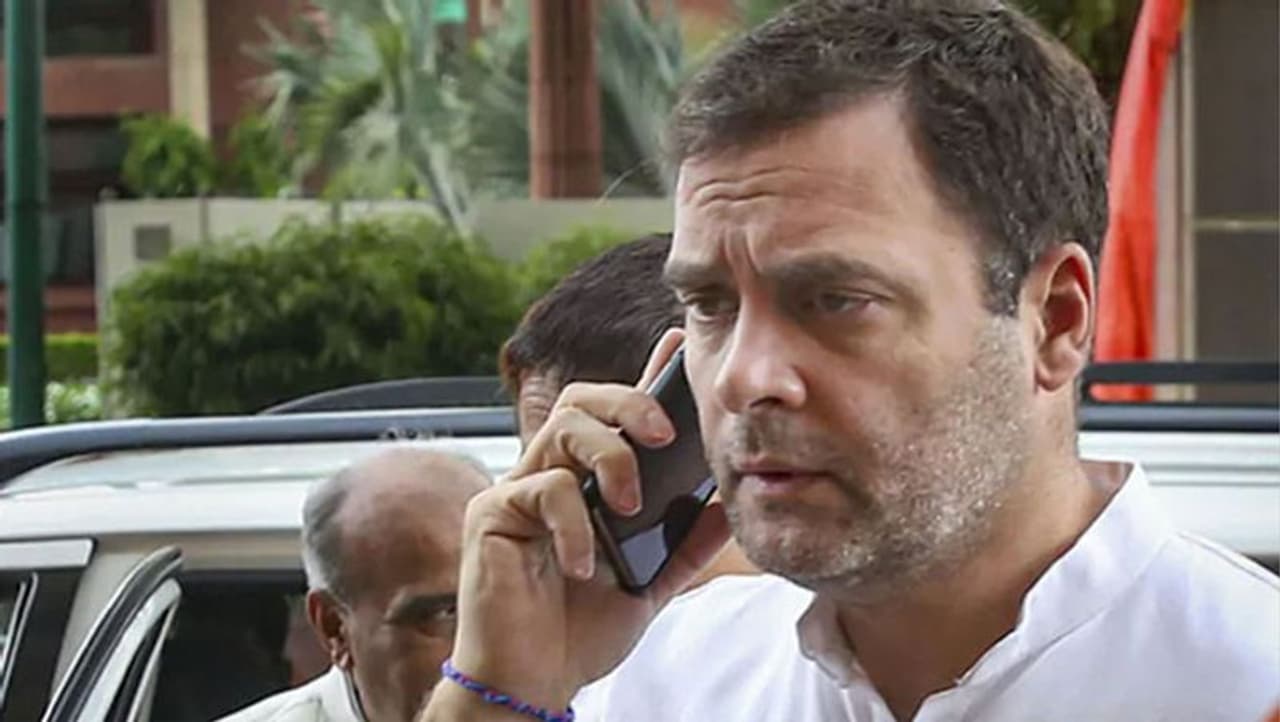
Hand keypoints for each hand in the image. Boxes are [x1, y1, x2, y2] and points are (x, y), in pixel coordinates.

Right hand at [420, 329, 730, 717]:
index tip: (679, 346)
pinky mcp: (491, 513)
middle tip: (664, 436)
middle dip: (629, 402)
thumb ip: (684, 542)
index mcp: (585, 483)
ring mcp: (516, 489)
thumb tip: (727, 503)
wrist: (534, 683)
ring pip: (562, 427)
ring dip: (608, 456)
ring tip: (627, 506)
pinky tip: (583, 565)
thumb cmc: (580, 632)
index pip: (615, 416)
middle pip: (580, 398)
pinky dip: (574, 524)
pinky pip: (541, 488)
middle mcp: (547, 473)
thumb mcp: (651, 582)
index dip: (645, 376)